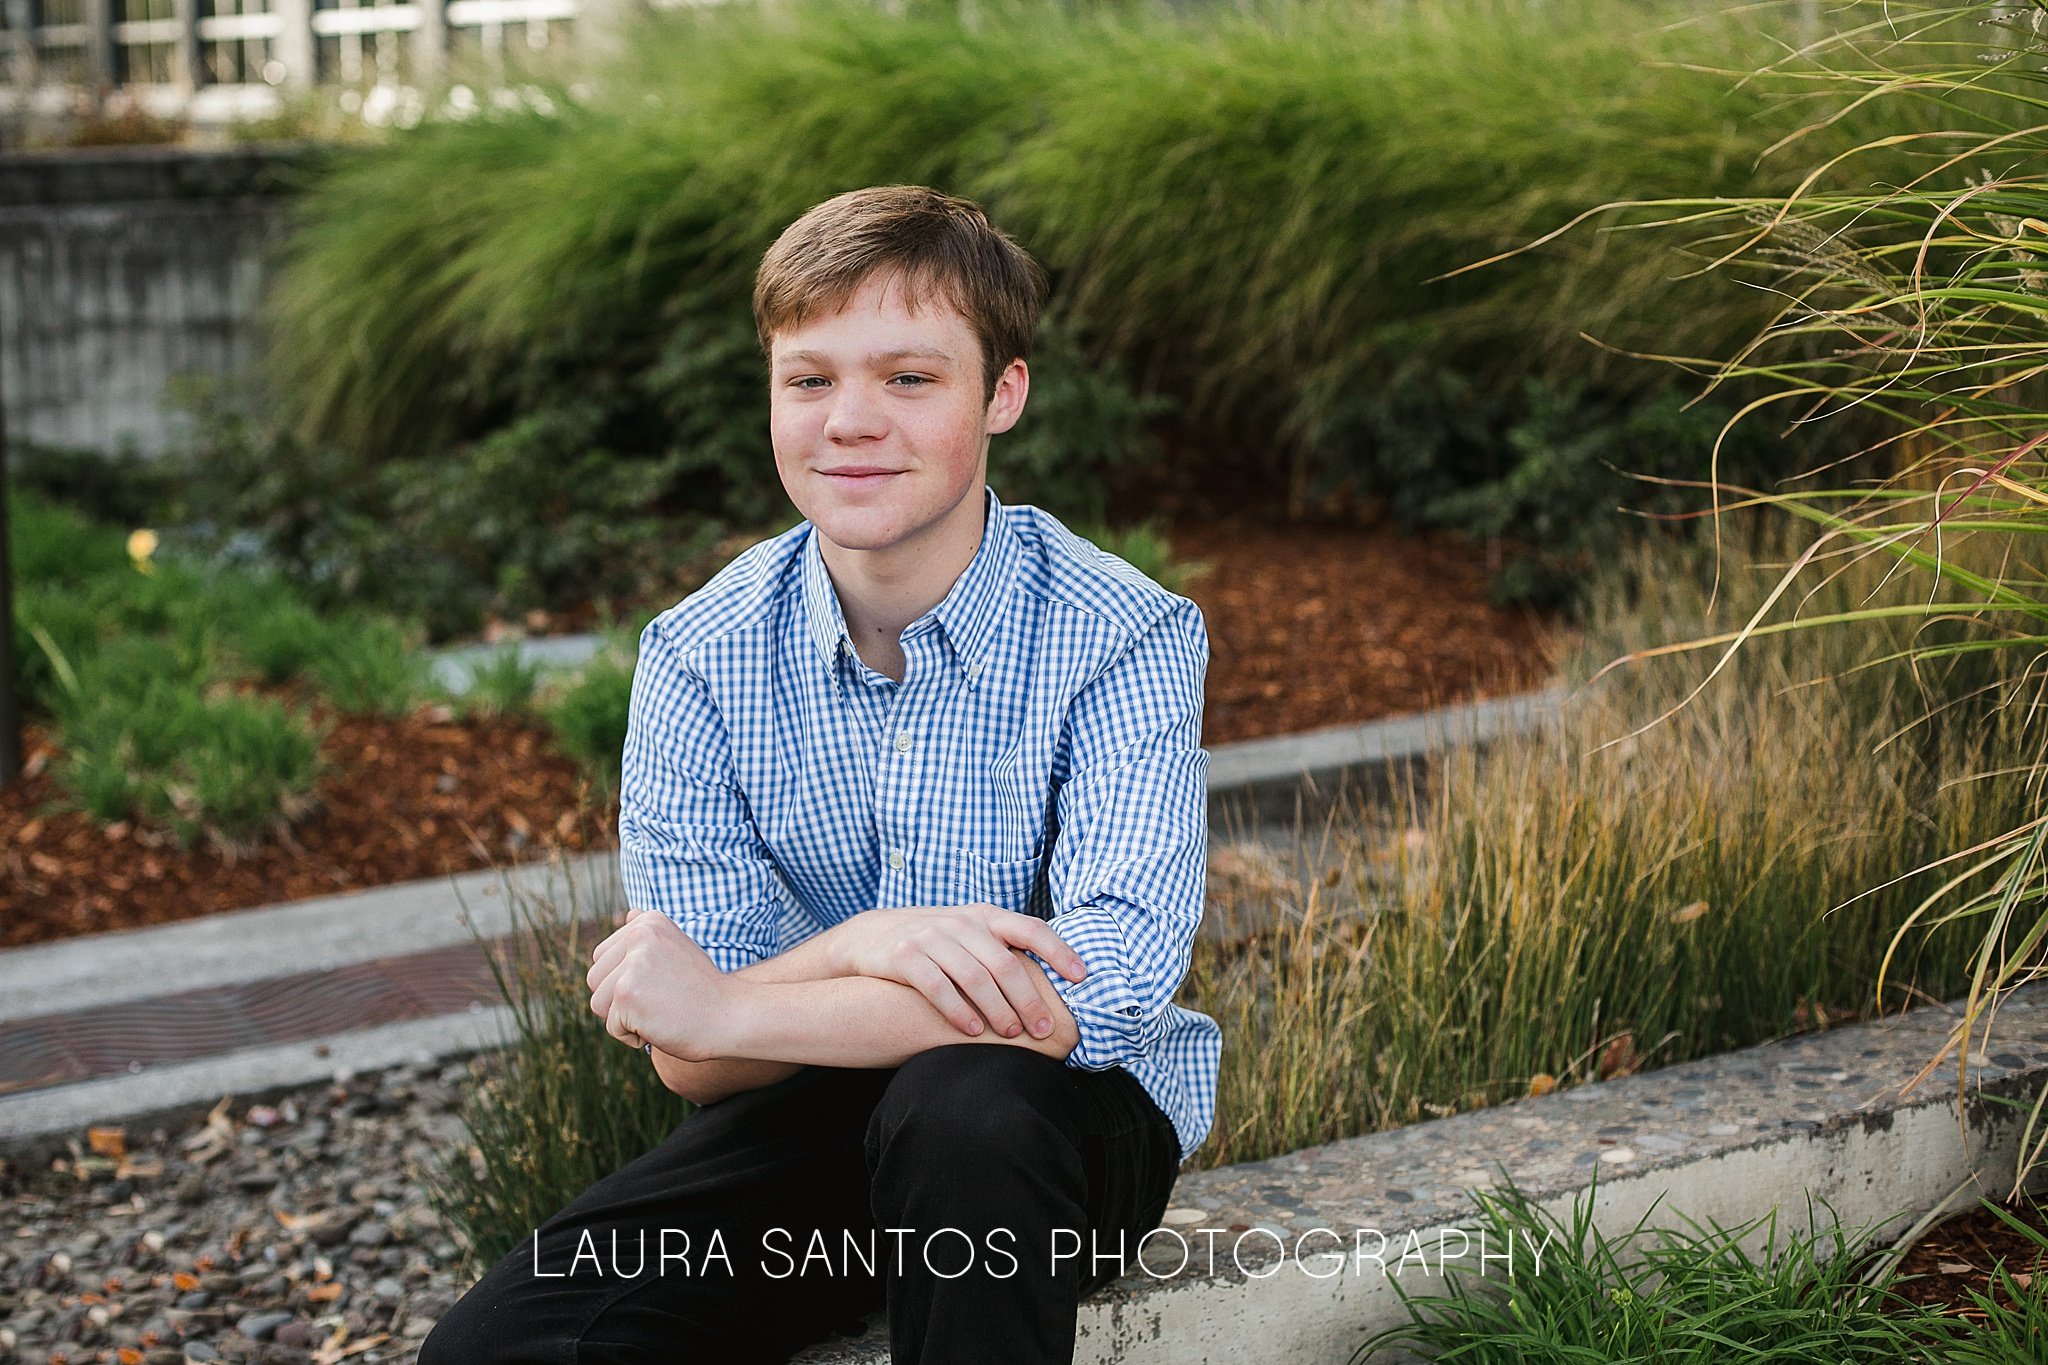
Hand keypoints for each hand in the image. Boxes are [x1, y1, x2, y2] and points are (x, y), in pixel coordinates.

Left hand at [585, 907, 735, 1061]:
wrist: (731, 1017)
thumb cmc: (703, 991)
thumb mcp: (677, 949)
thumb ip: (649, 936)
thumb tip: (629, 913)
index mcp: (648, 921)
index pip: (603, 958)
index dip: (626, 981)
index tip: (662, 984)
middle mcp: (639, 934)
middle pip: (594, 979)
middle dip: (619, 1001)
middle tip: (660, 1001)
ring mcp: (632, 962)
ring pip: (598, 1004)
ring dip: (624, 1019)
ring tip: (660, 1011)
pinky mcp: (626, 992)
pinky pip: (612, 1027)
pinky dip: (633, 1036)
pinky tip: (662, 1024)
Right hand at [827, 905, 1086, 1041]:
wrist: (872, 936)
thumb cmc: (936, 942)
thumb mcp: (970, 933)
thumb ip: (1005, 947)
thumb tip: (1058, 978)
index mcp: (985, 917)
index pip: (1032, 929)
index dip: (1060, 952)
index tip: (1082, 978)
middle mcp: (961, 923)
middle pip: (1006, 963)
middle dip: (1029, 999)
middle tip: (1044, 1029)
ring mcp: (931, 937)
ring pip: (975, 977)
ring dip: (998, 1009)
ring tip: (1012, 1035)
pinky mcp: (904, 956)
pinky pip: (937, 987)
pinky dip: (958, 1012)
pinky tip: (972, 1031)